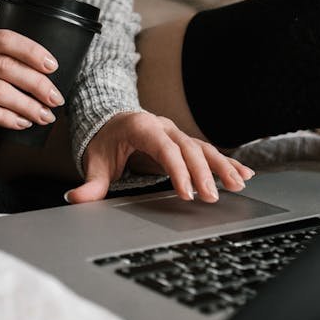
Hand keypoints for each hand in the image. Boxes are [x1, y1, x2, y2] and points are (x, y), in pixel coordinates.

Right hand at [0, 28, 64, 128]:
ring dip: (26, 106)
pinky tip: (22, 123)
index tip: (53, 66)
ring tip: (44, 115)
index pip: (5, 39)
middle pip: (5, 67)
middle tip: (56, 98)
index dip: (32, 52)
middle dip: (36, 84)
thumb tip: (43, 73)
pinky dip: (6, 118)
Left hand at [65, 112, 255, 203]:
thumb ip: (90, 183)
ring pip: (204, 148)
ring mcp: (177, 132)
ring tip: (237, 184)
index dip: (177, 171)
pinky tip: (244, 173)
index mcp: (142, 127)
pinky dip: (226, 162)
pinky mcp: (185, 141)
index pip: (165, 149)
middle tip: (211, 197)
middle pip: (189, 149)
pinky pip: (208, 151)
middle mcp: (164, 126)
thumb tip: (76, 199)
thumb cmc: (104, 141)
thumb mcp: (95, 162)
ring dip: (222, 166)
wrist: (109, 120)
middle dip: (203, 173)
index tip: (186, 193)